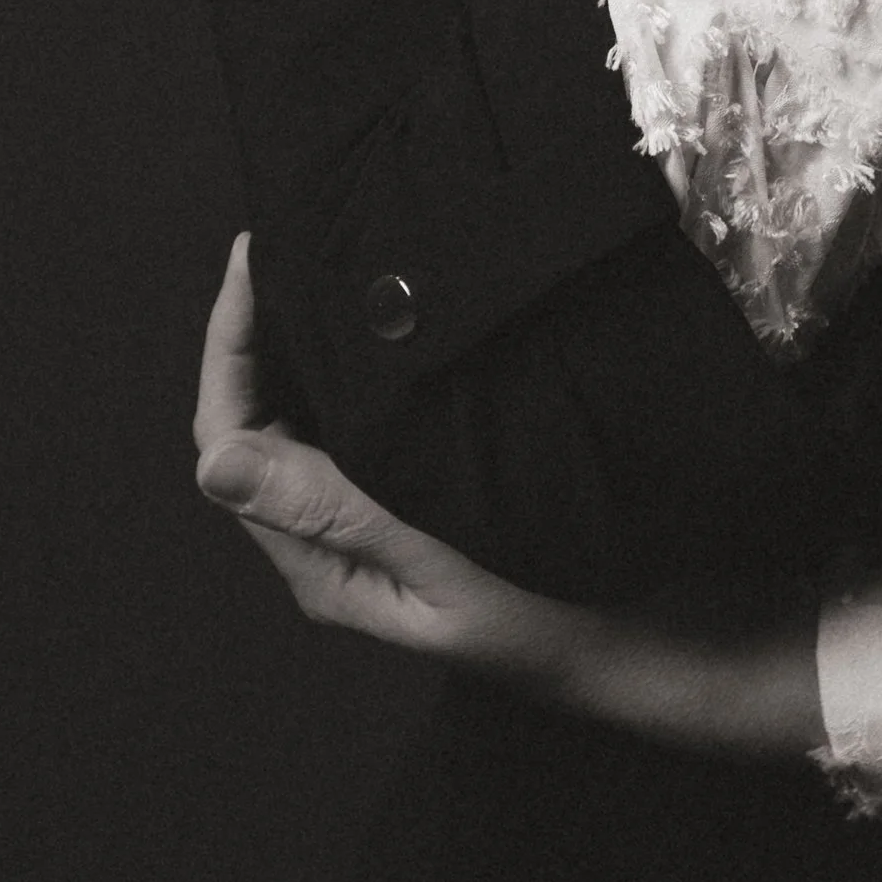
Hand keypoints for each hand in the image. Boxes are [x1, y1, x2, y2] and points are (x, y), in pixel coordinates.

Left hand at [191, 239, 824, 756]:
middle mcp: (342, 543)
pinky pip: (372, 420)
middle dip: (262, 332)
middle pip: (264, 424)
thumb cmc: (562, 621)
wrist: (666, 644)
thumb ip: (339, 515)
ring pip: (316, 417)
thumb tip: (216, 465)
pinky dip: (365, 361)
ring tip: (326, 258)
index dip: (230, 349)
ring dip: (310, 342)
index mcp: (327, 568)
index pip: (233, 447)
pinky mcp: (439, 492)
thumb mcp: (446, 573)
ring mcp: (390, 516)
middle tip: (286, 237)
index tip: (256, 258)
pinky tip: (396, 313)